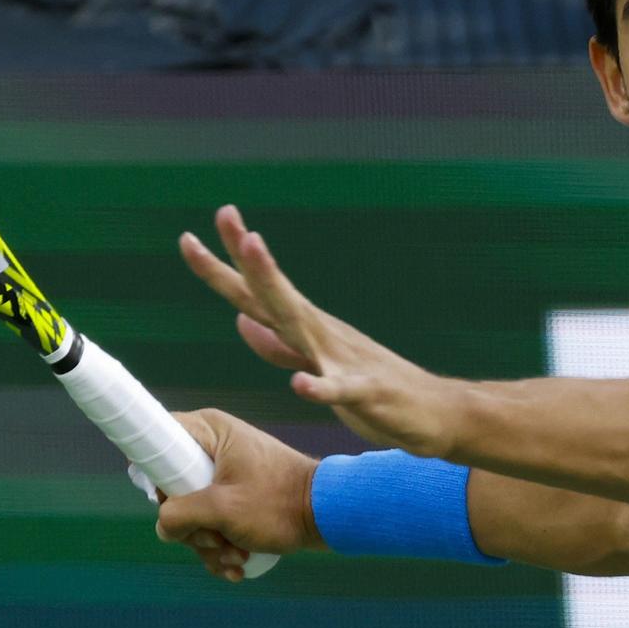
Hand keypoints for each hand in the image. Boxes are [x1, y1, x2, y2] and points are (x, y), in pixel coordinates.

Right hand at [151, 407, 325, 581]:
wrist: (328, 516)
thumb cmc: (278, 503)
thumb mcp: (222, 510)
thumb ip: (180, 516)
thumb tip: (164, 527)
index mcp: (210, 431)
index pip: (158, 439)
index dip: (156, 475)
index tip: (172, 503)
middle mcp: (215, 446)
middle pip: (173, 490)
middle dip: (193, 527)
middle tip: (216, 538)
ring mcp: (226, 472)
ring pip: (194, 513)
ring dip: (210, 543)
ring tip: (236, 554)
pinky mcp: (237, 495)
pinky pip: (214, 522)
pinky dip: (223, 546)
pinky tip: (240, 563)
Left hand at [179, 205, 465, 456]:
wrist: (438, 413)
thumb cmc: (376, 392)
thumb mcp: (316, 367)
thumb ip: (279, 347)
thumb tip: (241, 319)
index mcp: (305, 331)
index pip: (257, 293)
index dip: (223, 266)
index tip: (190, 236)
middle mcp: (321, 335)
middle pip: (273, 294)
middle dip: (246, 258)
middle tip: (226, 214)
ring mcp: (344, 361)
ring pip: (302, 324)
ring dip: (276, 290)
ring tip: (256, 252)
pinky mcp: (369, 394)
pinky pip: (340, 390)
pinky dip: (320, 387)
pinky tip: (301, 385)